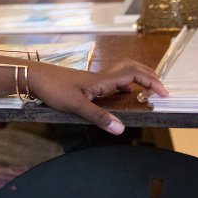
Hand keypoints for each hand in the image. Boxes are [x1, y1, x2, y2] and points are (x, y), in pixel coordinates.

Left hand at [27, 60, 167, 134]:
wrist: (33, 76)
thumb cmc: (53, 88)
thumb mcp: (75, 105)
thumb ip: (99, 117)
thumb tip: (121, 129)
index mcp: (102, 80)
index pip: (134, 74)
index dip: (152, 82)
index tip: (165, 94)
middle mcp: (101, 77)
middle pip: (131, 68)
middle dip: (149, 75)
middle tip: (162, 89)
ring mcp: (94, 79)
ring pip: (122, 72)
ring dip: (138, 77)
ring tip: (149, 90)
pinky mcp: (87, 84)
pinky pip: (113, 80)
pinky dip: (125, 84)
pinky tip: (124, 95)